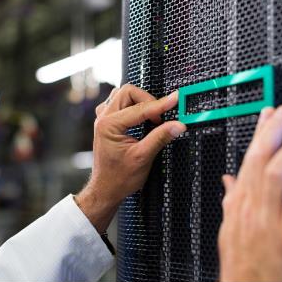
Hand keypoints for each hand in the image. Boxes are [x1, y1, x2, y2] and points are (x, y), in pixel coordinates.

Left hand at [75, 84, 185, 232]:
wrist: (106, 189)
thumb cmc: (118, 178)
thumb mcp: (143, 157)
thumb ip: (160, 137)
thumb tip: (177, 124)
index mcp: (109, 125)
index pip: (139, 108)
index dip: (160, 104)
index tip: (175, 100)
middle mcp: (103, 119)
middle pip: (128, 92)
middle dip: (148, 100)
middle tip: (160, 116)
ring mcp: (103, 119)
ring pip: (123, 95)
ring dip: (139, 102)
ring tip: (151, 117)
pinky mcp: (107, 122)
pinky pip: (120, 104)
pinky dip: (133, 107)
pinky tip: (141, 118)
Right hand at [218, 105, 281, 281]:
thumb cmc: (243, 263)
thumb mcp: (230, 228)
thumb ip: (232, 200)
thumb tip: (228, 178)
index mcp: (240, 204)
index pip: (249, 160)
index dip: (259, 134)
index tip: (269, 114)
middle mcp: (252, 208)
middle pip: (259, 162)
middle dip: (272, 133)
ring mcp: (267, 221)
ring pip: (274, 179)